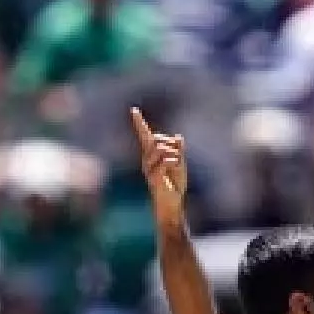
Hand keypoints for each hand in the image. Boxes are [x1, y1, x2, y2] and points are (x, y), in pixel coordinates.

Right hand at [130, 107, 187, 229]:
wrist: (171, 204)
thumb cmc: (174, 185)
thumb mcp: (179, 165)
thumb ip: (178, 151)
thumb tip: (179, 137)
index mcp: (152, 156)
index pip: (144, 136)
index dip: (139, 123)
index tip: (133, 109)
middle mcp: (147, 160)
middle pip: (156, 140)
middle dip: (171, 144)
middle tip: (178, 156)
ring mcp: (149, 169)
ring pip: (160, 149)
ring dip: (173, 154)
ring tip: (177, 164)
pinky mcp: (154, 178)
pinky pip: (164, 162)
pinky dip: (173, 161)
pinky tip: (176, 165)